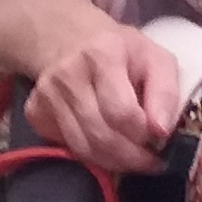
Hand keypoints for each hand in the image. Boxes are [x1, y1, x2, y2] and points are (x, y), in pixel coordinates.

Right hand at [20, 22, 200, 176]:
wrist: (72, 40)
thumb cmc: (122, 51)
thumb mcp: (156, 59)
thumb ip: (165, 92)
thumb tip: (162, 131)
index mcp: (102, 55)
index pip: (120, 112)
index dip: (143, 135)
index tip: (159, 142)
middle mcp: (68, 75)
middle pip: (100, 135)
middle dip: (130, 157)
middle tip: (149, 162)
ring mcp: (46, 95)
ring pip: (82, 149)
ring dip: (113, 162)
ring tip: (132, 159)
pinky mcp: (35, 112)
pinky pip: (67, 148)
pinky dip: (91, 156)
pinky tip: (106, 146)